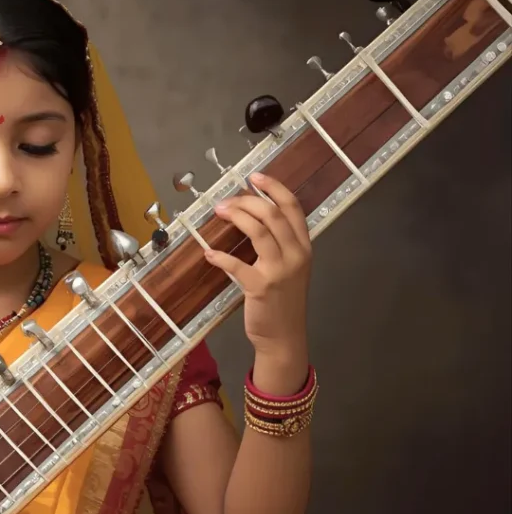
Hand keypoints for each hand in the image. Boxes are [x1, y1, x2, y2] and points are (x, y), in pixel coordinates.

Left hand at [204, 172, 310, 365]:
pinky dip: (220, 257)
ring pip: (259, 230)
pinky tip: (209, 253)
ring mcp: (279, 270)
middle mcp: (296, 254)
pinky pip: (236, 265)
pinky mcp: (260, 287)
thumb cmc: (283, 300)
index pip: (293, 207)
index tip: (254, 177)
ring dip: (237, 217)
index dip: (274, 187)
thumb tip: (255, 217)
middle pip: (272, 213)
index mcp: (304, 246)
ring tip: (219, 213)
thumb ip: (280, 244)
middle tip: (226, 201)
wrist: (284, 336)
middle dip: (247, 200)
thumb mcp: (291, 268)